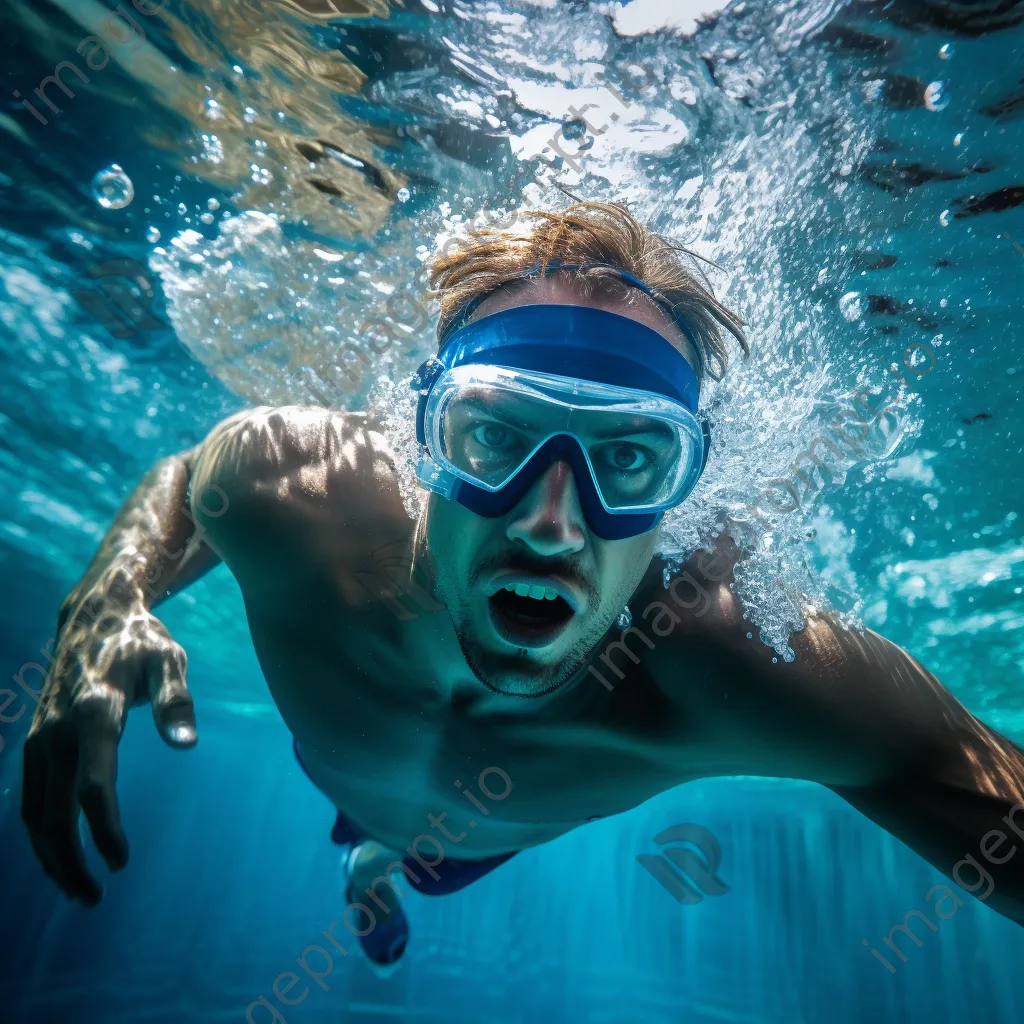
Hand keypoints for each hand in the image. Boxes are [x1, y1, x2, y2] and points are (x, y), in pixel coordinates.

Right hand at [21, 590, 196, 904]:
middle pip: (52, 813)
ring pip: (32, 813)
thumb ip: (177, 701)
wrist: (93, 614)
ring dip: (50, 857)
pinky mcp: (34, 741)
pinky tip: (60, 854)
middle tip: (94, 896)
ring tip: (79, 890)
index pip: (92, 786)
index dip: (104, 829)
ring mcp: (39, 737)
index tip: (120, 861)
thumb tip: (186, 746)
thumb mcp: (170, 659)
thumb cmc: (142, 639)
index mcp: (95, 712)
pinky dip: (40, 833)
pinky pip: (30, 799)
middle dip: (68, 861)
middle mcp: (57, 730)